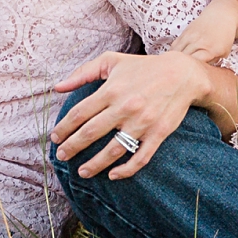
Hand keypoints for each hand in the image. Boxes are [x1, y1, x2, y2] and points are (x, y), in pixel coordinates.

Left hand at [47, 49, 214, 180]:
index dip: (64, 128)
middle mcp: (125, 107)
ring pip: (113, 150)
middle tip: (61, 156)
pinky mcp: (158, 133)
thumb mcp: (111, 61)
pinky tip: (112, 175)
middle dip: (72, 147)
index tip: (55, 138)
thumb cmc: (142, 67)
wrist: (182, 74)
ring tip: (82, 172)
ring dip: (94, 164)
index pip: (80, 113)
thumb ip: (83, 72)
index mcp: (111, 90)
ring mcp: (142, 122)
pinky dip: (126, 170)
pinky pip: (140, 157)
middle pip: (91, 133)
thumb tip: (58, 87)